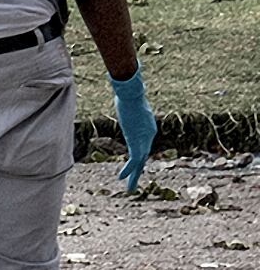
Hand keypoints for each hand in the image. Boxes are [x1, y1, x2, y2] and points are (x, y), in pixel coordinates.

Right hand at [111, 67, 155, 190]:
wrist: (132, 96)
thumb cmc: (129, 94)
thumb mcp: (128, 98)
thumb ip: (126, 96)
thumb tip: (120, 81)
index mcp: (148, 126)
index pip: (143, 144)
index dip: (137, 155)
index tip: (132, 163)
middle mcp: (149, 135)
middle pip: (143, 156)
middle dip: (137, 170)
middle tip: (133, 183)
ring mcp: (144, 140)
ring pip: (140, 162)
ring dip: (134, 176)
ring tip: (130, 188)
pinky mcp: (138, 143)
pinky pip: (134, 161)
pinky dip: (129, 171)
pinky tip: (121, 179)